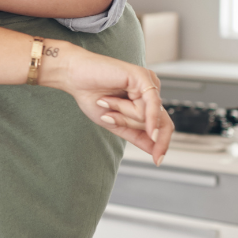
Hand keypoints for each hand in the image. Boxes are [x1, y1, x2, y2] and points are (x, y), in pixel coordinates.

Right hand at [45, 46, 172, 164]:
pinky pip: (151, 104)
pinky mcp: (143, 76)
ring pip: (149, 116)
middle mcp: (150, 91)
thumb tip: (155, 150)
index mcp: (145, 101)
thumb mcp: (115, 123)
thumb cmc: (91, 95)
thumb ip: (135, 135)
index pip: (163, 125)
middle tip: (111, 119)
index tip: (157, 161)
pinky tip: (151, 132)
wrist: (74, 76)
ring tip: (105, 99)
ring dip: (123, 115)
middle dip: (134, 127)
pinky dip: (148, 118)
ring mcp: (148, 83)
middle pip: (158, 122)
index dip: (162, 143)